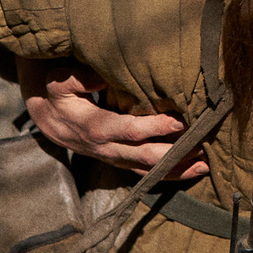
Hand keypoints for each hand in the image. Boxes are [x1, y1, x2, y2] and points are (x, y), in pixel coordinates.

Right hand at [18, 56, 203, 177]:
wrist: (47, 120)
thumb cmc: (58, 96)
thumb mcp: (59, 82)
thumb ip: (80, 78)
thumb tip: (106, 78)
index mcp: (93, 127)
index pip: (128, 130)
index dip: (153, 127)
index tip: (178, 120)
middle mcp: (105, 149)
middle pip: (144, 156)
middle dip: (174, 152)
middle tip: (202, 144)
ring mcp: (113, 159)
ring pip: (148, 170)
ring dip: (177, 168)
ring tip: (205, 163)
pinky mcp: (119, 162)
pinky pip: (146, 174)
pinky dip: (171, 174)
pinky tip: (193, 171)